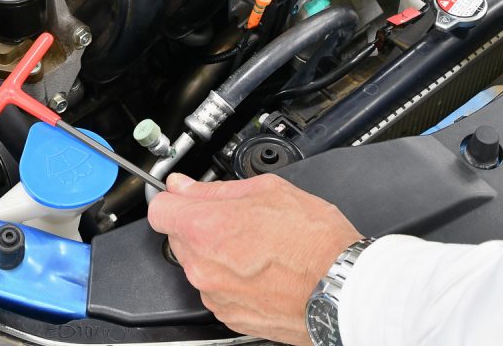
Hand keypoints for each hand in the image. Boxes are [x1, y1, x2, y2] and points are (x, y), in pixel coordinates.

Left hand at [147, 173, 362, 344]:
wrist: (343, 288)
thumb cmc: (315, 241)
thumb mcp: (268, 191)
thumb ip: (215, 189)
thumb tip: (185, 186)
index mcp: (205, 228)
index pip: (159, 209)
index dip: (174, 199)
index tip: (186, 197)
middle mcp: (202, 266)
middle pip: (178, 238)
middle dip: (200, 226)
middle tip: (238, 221)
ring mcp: (214, 295)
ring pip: (199, 265)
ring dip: (218, 255)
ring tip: (258, 248)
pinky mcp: (229, 316)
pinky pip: (217, 290)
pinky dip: (232, 280)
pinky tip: (262, 271)